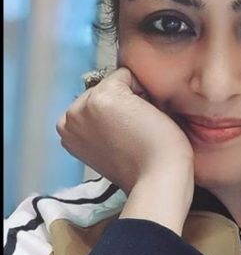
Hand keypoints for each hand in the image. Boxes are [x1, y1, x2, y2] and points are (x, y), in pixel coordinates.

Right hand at [56, 67, 193, 195]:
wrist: (158, 180)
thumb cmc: (144, 169)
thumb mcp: (111, 147)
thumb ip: (103, 126)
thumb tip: (115, 105)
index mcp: (68, 132)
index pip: (95, 103)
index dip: (118, 117)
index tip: (126, 141)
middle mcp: (69, 118)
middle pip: (105, 89)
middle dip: (125, 105)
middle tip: (136, 136)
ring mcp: (83, 107)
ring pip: (117, 82)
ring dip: (135, 99)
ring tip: (141, 129)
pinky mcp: (102, 97)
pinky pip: (127, 74)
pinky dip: (144, 91)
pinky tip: (146, 119)